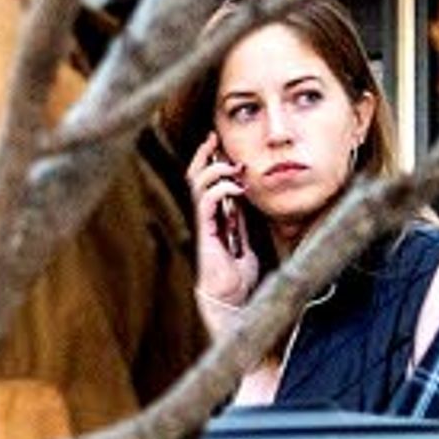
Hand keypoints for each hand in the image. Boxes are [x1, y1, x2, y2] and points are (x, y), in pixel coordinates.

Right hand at [187, 135, 257, 328]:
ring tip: (234, 166)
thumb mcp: (244, 243)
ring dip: (216, 169)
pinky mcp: (204, 232)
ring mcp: (200, 224)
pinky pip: (207, 201)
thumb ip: (240, 223)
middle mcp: (201, 218)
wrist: (229, 301)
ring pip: (197, 184)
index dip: (207, 160)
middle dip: (204, 154)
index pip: (202, 182)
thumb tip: (244, 201)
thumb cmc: (236, 280)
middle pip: (193, 176)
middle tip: (214, 137)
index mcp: (210, 219)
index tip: (217, 142)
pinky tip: (238, 187)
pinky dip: (222, 188)